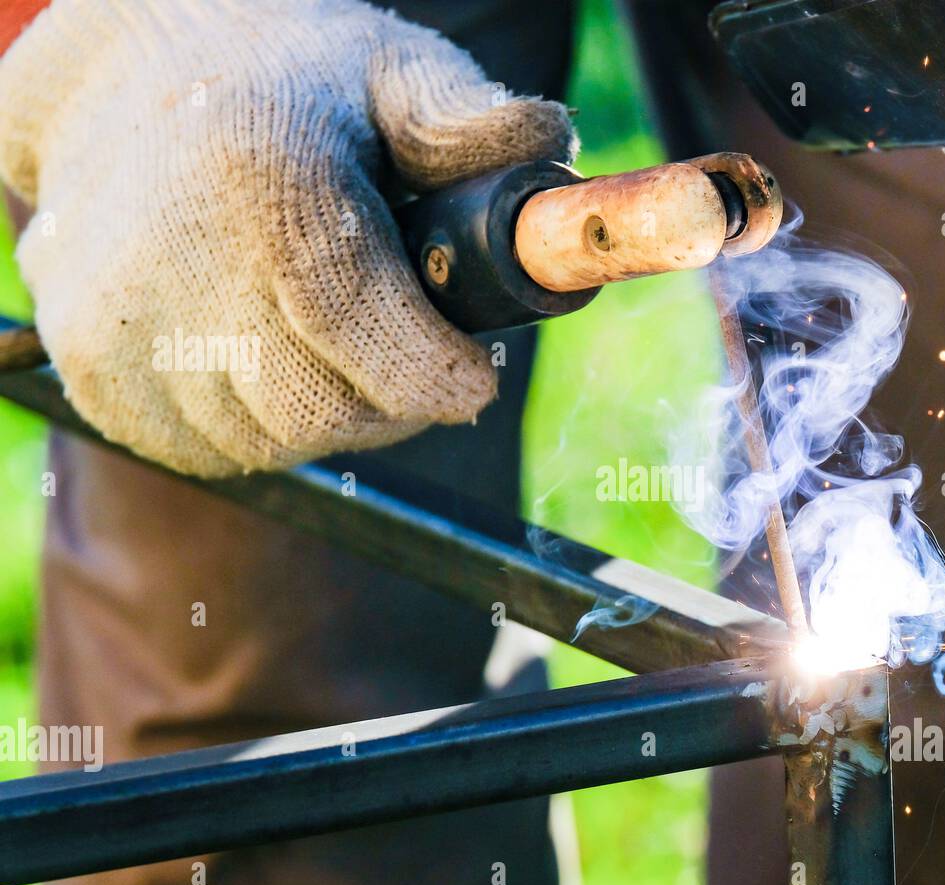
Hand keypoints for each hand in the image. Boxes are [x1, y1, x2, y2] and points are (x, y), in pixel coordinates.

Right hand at [0, 0, 574, 475]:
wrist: (123, 88)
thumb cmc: (287, 86)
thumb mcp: (389, 72)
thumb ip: (469, 120)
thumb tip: (550, 144)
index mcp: (267, 184)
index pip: (367, 335)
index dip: (439, 378)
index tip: (472, 380)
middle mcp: (178, 262)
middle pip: (323, 411)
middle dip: (388, 400)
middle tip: (403, 354)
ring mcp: (121, 326)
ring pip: (270, 441)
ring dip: (323, 414)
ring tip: (324, 337)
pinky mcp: (93, 372)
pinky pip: (211, 450)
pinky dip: (256, 422)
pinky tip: (263, 352)